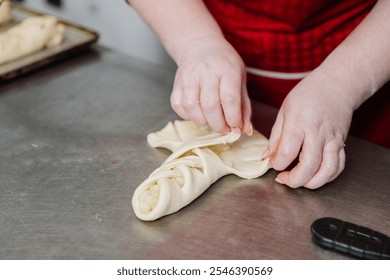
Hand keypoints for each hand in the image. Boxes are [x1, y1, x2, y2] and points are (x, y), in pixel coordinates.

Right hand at [170, 36, 251, 133]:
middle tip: (223, 129)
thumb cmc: (224, 64)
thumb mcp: (240, 79)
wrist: (201, 46)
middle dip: (218, 124)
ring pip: (191, 107)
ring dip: (202, 121)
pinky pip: (178, 106)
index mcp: (227, 69)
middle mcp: (206, 71)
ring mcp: (189, 77)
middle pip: (210, 105)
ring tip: (210, 121)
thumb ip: (244, 106)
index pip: (229, 98)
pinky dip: (188, 115)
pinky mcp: (177, 83)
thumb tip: (246, 130)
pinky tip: (197, 113)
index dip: (233, 118)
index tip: (235, 128)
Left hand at [265, 69, 354, 188]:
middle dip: (293, 180)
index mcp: (299, 123)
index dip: (277, 164)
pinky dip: (327, 177)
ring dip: (312, 183)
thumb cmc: (308, 94)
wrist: (337, 84)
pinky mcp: (342, 144)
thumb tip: (266, 157)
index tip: (273, 163)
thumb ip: (276, 136)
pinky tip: (315, 176)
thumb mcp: (284, 111)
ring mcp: (332, 140)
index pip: (287, 153)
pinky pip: (338, 167)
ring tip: (299, 181)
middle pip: (308, 167)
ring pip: (327, 171)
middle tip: (283, 178)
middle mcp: (317, 133)